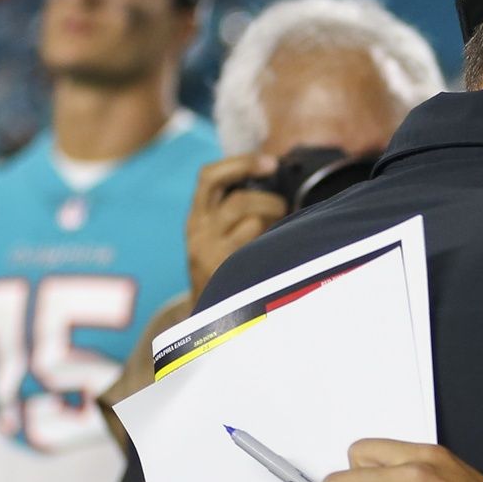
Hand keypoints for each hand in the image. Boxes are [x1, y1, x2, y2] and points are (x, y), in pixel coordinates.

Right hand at [185, 153, 287, 299]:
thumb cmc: (224, 270)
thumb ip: (237, 212)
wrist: (205, 318)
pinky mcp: (224, 270)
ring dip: (273, 216)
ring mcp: (210, 251)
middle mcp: (198, 230)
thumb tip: (276, 183)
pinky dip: (273, 238)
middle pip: (236, 197)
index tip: (271, 163)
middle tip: (285, 209)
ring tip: (282, 230)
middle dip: (269, 198)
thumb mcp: (218, 238)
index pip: (209, 177)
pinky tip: (281, 247)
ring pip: (248, 216)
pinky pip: (255, 243)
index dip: (241, 163)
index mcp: (197, 217)